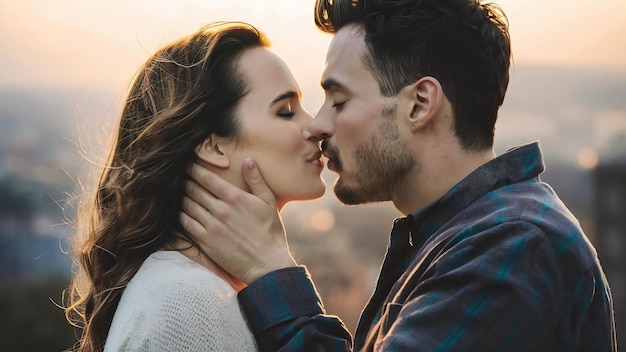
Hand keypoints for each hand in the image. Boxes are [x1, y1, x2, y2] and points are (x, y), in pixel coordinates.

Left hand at [180, 158, 296, 283]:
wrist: (267, 264)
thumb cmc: (271, 232)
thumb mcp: (268, 202)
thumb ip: (256, 180)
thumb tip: (248, 160)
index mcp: (235, 197)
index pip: (207, 178)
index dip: (194, 169)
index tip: (188, 164)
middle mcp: (220, 209)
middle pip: (193, 189)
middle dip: (185, 181)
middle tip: (180, 177)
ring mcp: (211, 226)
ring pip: (187, 205)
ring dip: (181, 197)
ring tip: (178, 193)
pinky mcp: (205, 241)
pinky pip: (186, 223)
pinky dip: (181, 215)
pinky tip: (180, 212)